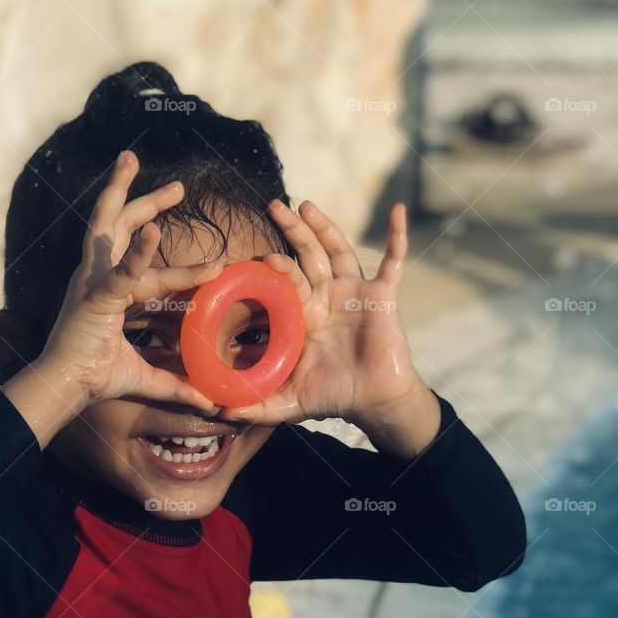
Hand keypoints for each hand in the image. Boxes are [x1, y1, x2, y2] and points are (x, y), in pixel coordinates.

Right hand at [36, 150, 222, 413]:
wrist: (65, 389)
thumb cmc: (94, 380)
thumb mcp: (146, 377)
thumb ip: (178, 386)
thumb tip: (212, 403)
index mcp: (108, 291)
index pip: (143, 263)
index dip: (170, 253)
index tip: (205, 253)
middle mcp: (96, 277)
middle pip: (118, 225)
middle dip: (145, 200)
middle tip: (180, 186)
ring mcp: (92, 281)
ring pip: (107, 225)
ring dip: (121, 191)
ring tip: (131, 158)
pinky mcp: (95, 297)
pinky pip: (121, 272)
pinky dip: (138, 253)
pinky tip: (156, 230)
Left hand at [219, 198, 427, 430]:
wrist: (374, 401)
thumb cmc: (333, 397)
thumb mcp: (289, 402)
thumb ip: (256, 406)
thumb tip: (219, 413)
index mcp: (304, 313)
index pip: (285, 281)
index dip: (273, 267)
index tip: (255, 256)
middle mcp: (327, 296)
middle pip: (307, 255)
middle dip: (292, 231)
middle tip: (273, 206)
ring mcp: (354, 292)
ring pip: (338, 250)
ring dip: (325, 226)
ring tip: (306, 204)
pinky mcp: (383, 294)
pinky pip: (394, 260)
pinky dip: (397, 236)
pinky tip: (397, 211)